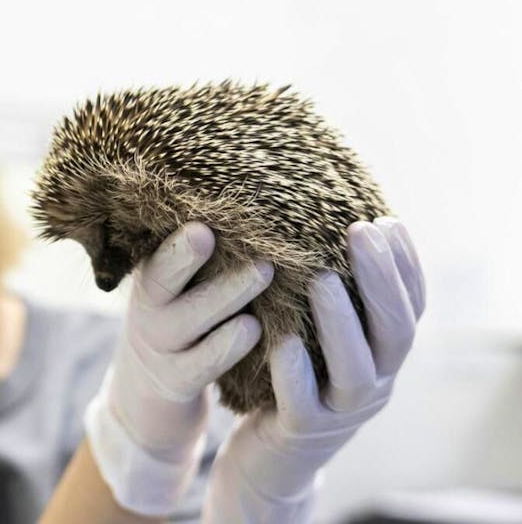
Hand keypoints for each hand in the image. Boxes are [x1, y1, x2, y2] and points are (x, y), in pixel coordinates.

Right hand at [85, 221, 274, 515]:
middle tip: (229, 226)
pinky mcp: (177, 382)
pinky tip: (257, 328)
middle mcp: (148, 311)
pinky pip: (204, 363)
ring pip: (190, 320)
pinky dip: (229, 346)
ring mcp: (161, 348)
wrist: (148, 391)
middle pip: (164, 279)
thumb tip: (249, 205)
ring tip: (264, 273)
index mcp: (149, 281)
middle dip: (193, 257)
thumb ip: (194, 259)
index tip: (203, 225)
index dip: (177, 242)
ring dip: (227, 295)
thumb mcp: (175, 291)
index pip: (157, 253)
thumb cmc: (181, 321)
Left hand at [202, 216, 426, 522]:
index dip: (405, 266)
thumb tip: (328, 229)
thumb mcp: (323, 342)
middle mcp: (372, 385)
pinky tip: (282, 341)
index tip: (386, 221)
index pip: (411, 308)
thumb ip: (334, 301)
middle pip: (395, 332)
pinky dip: (296, 372)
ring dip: (342, 322)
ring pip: (356, 371)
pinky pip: (305, 404)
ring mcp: (340, 413)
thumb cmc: (294, 383)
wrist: (270, 459)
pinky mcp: (301, 432)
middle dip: (381, 280)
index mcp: (382, 358)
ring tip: (322, 279)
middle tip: (360, 231)